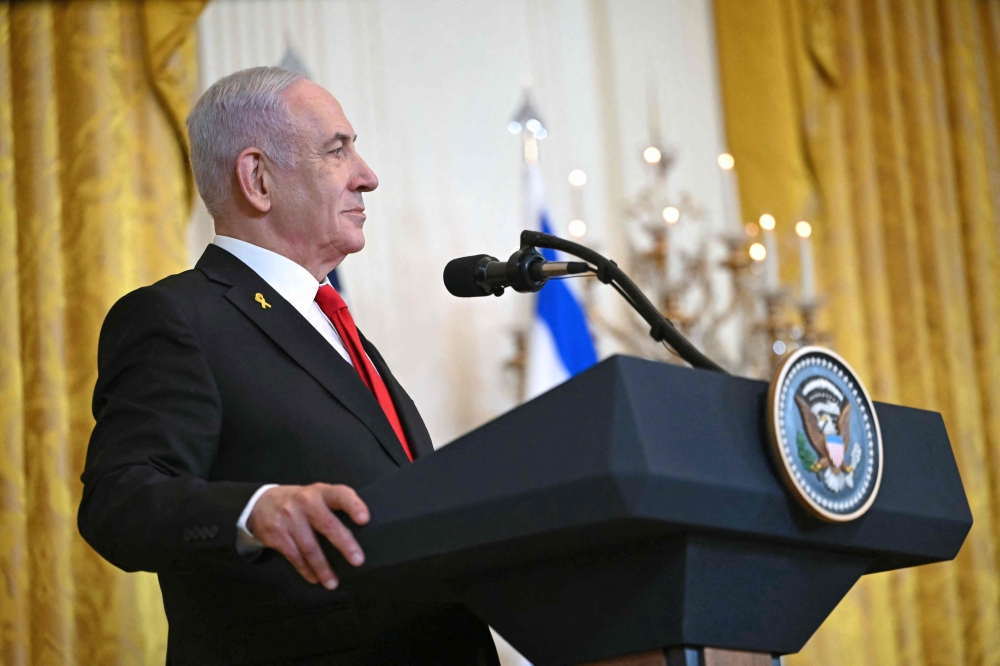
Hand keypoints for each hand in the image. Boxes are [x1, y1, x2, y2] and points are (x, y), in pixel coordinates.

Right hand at [247, 483, 368, 588]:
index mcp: (321, 492)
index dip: (353, 505)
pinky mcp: (277, 535)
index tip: (365, 519)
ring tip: (333, 583)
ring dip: (323, 568)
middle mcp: (305, 503)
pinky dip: (306, 570)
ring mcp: (289, 519)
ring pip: (309, 547)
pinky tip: (315, 578)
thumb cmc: (301, 503)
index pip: (340, 494)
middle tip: (358, 561)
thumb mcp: (317, 496)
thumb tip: (362, 533)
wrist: (262, 504)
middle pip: (327, 525)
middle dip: (344, 544)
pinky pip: (294, 556)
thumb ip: (335, 507)